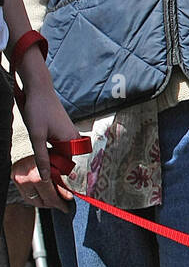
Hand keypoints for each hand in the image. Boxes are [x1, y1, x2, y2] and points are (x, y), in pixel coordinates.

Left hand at [14, 75, 79, 210]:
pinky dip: (52, 147)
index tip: (43, 174)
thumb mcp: (37, 136)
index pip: (66, 166)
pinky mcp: (65, 128)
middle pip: (65, 159)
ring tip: (39, 149)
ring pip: (62, 152)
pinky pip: (61, 144)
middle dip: (53, 163)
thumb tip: (45, 177)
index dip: (55, 171)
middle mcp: (74, 137)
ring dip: (51, 155)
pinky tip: (42, 142)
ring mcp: (70, 132)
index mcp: (71, 140)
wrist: (39, 89)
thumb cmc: (38, 110)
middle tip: (38, 163)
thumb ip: (41, 157)